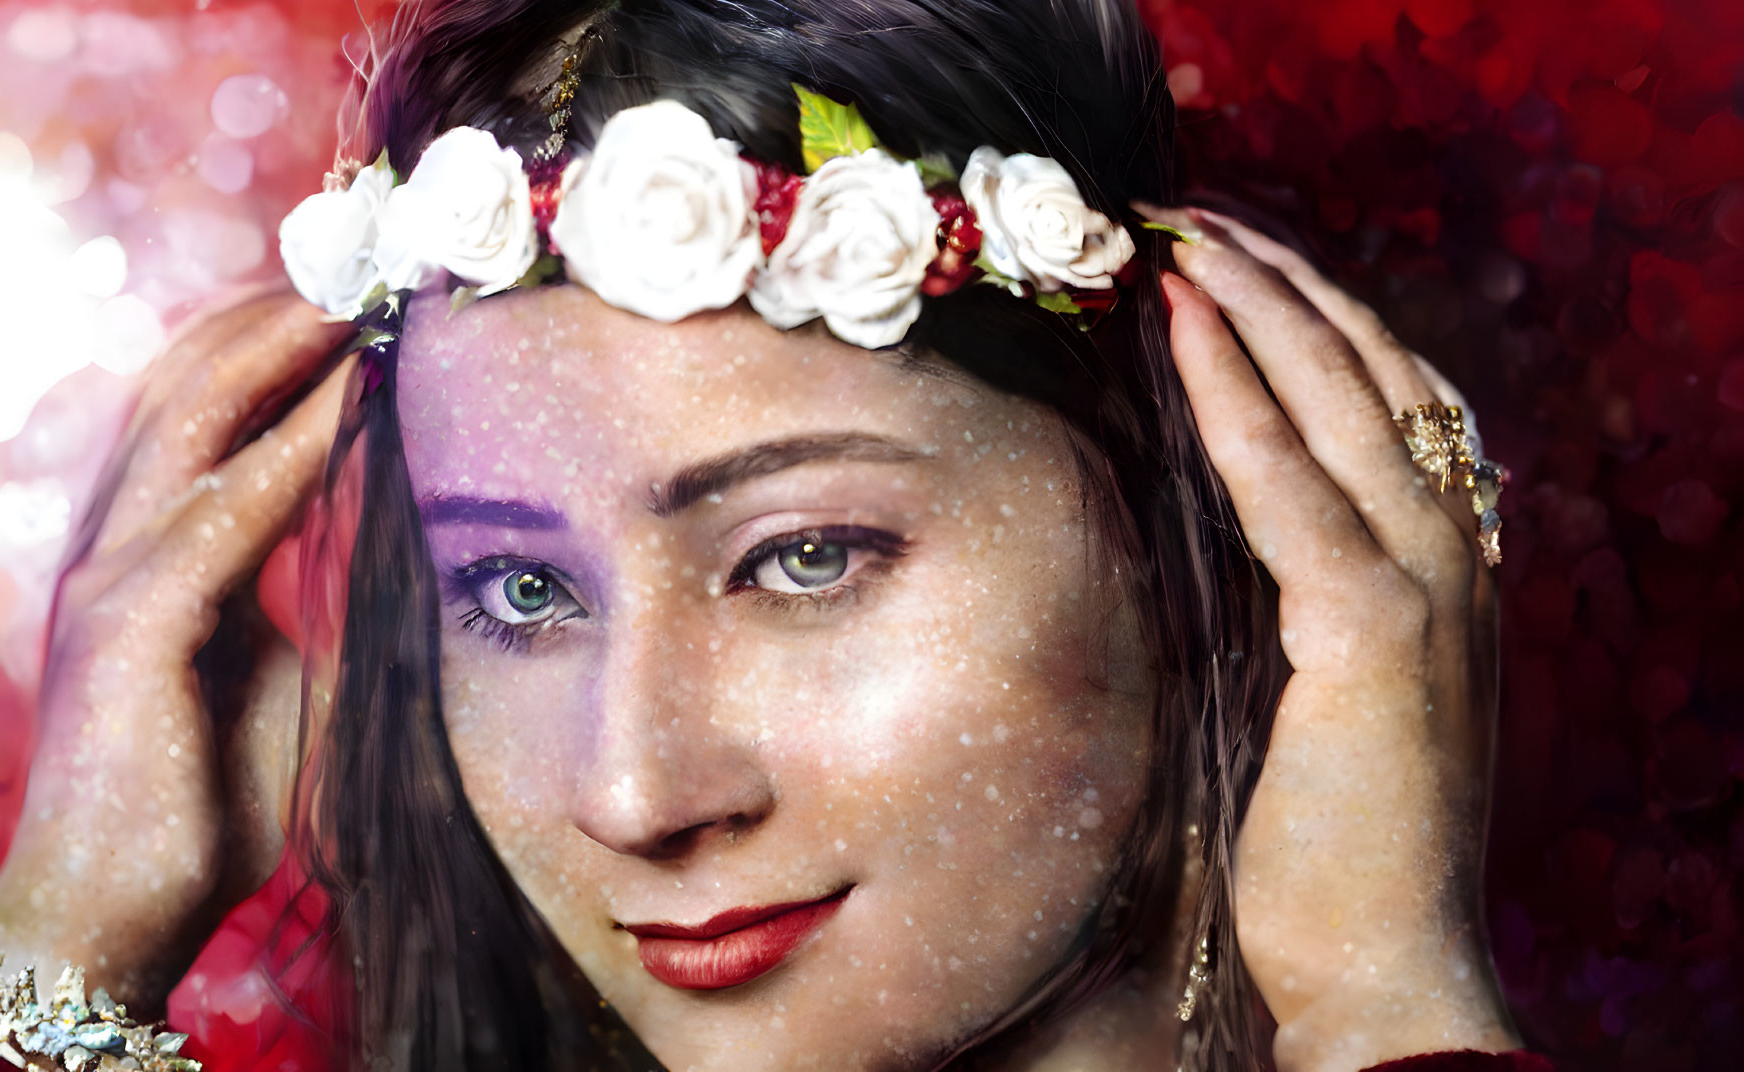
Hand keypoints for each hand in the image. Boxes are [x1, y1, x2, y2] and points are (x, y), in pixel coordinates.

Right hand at [0, 283, 353, 1011]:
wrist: (113, 920)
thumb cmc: (198, 808)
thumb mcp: (277, 682)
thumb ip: (313, 605)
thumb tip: (393, 553)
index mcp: (137, 552)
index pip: (190, 410)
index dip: (263, 346)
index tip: (350, 302)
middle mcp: (110, 542)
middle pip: (180, 383)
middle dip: (269, 316)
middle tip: (360, 267)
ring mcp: (108, 575)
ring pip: (191, 417)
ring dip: (282, 348)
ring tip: (361, 297)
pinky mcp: (129, 625)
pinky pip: (225, 506)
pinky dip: (296, 443)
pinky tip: (356, 402)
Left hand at [1135, 202, 1520, 1070]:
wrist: (1387, 957)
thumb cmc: (1338, 841)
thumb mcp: (1326, 690)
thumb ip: (1303, 593)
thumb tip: (1225, 515)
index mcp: (1451, 564)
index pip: (1394, 399)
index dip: (1319, 317)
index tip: (1236, 260)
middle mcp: (1457, 555)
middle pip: (1375, 371)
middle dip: (1284, 281)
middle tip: (1195, 218)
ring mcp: (1427, 585)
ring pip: (1343, 400)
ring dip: (1260, 305)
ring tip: (1182, 240)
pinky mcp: (1372, 629)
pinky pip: (1292, 483)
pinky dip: (1237, 397)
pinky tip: (1184, 332)